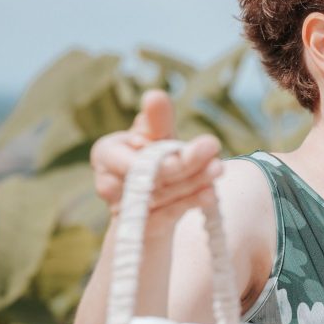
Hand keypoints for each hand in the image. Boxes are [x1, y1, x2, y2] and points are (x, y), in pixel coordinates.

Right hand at [89, 90, 222, 235]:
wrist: (150, 205)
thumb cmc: (153, 160)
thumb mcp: (158, 138)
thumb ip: (157, 120)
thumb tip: (155, 95)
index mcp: (105, 153)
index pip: (135, 156)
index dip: (163, 152)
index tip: (193, 141)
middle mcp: (107, 183)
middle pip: (151, 177)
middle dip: (184, 163)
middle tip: (213, 147)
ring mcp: (123, 209)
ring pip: (163, 196)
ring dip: (193, 182)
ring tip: (218, 167)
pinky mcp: (141, 228)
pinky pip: (167, 216)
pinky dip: (190, 203)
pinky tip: (210, 195)